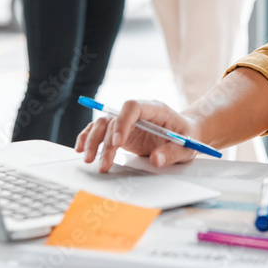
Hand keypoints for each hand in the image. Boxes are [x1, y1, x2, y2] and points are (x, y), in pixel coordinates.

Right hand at [75, 100, 199, 171]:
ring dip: (93, 140)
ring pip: (103, 124)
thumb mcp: (186, 147)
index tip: (118, 142)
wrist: (186, 134)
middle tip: (100, 160)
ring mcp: (128, 122)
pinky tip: (80, 149)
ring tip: (89, 159)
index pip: (133, 107)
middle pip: (114, 118)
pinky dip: (88, 138)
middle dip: (104, 139)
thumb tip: (156, 159)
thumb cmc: (187, 137)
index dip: (123, 122)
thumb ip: (172, 153)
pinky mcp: (121, 132)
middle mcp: (138, 113)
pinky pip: (100, 130)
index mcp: (155, 109)